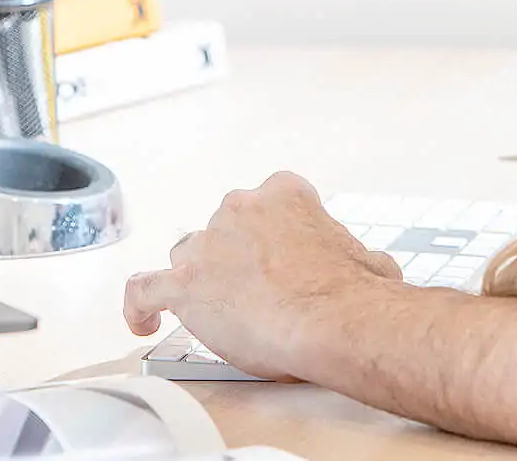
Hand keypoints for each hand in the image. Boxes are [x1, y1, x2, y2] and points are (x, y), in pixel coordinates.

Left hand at [124, 171, 402, 379]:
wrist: (332, 320)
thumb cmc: (355, 293)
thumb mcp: (369, 260)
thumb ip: (359, 257)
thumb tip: (376, 270)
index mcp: (284, 194)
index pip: (267, 203)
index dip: (271, 234)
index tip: (282, 258)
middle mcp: (238, 208)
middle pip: (224, 228)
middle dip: (236, 256)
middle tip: (260, 294)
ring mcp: (207, 245)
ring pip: (187, 255)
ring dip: (199, 277)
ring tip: (215, 310)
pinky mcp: (184, 285)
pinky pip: (144, 290)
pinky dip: (140, 306)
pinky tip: (144, 322)